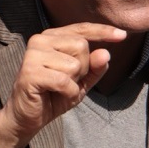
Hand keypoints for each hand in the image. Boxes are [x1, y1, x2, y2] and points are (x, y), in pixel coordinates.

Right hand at [0, 23, 126, 147]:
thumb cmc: (53, 96)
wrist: (26, 118)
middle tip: (67, 81)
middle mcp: (40, 40)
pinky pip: (64, 80)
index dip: (102, 31)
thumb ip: (94, 68)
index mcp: (52, 37)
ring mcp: (33, 55)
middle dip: (83, 69)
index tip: (123, 35)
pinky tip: (55, 95)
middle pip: (81, 46)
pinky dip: (67, 92)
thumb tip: (106, 54)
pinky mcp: (30, 72)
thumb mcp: (81, 82)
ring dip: (73, 83)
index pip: (81, 29)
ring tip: (58, 89)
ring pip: (74, 64)